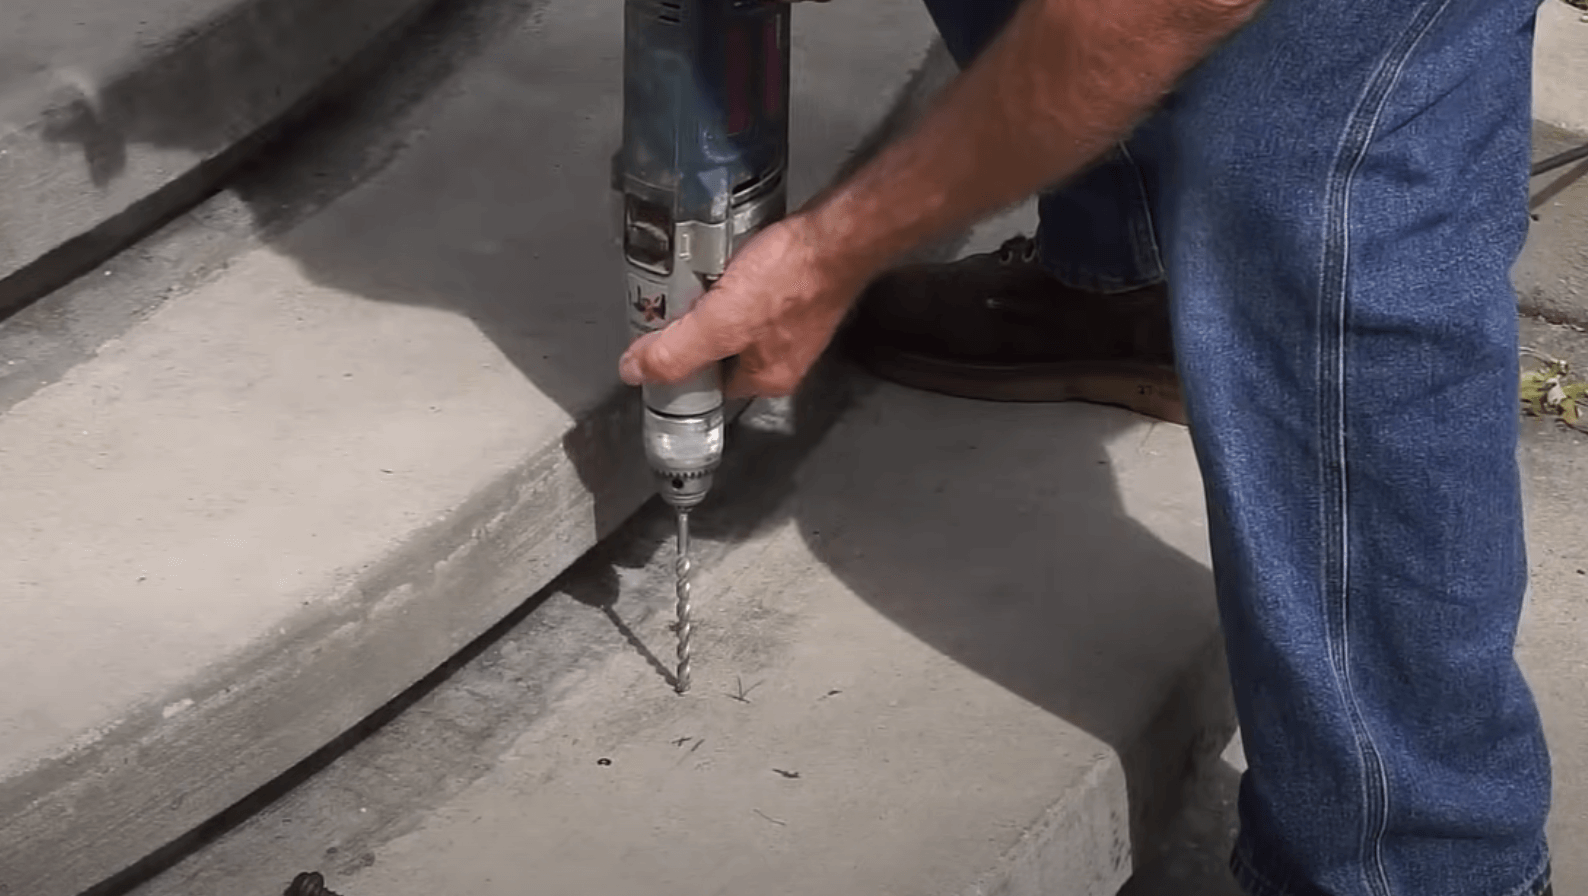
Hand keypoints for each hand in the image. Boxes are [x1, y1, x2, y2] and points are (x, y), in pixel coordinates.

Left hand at [618, 213, 869, 398]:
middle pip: (722, 351)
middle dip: (697, 327)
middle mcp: (784, 356)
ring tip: (697, 273)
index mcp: (767, 378)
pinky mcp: (798, 288)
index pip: (709, 385)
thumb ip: (676, 352)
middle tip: (676, 299)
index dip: (681, 365)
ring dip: (715, 299)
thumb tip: (634, 373)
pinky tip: (725, 257)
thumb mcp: (721, 324)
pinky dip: (736, 276)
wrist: (838, 233)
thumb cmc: (790, 280)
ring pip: (737, 318)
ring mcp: (795, 321)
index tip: (657, 339)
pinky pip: (755, 291)